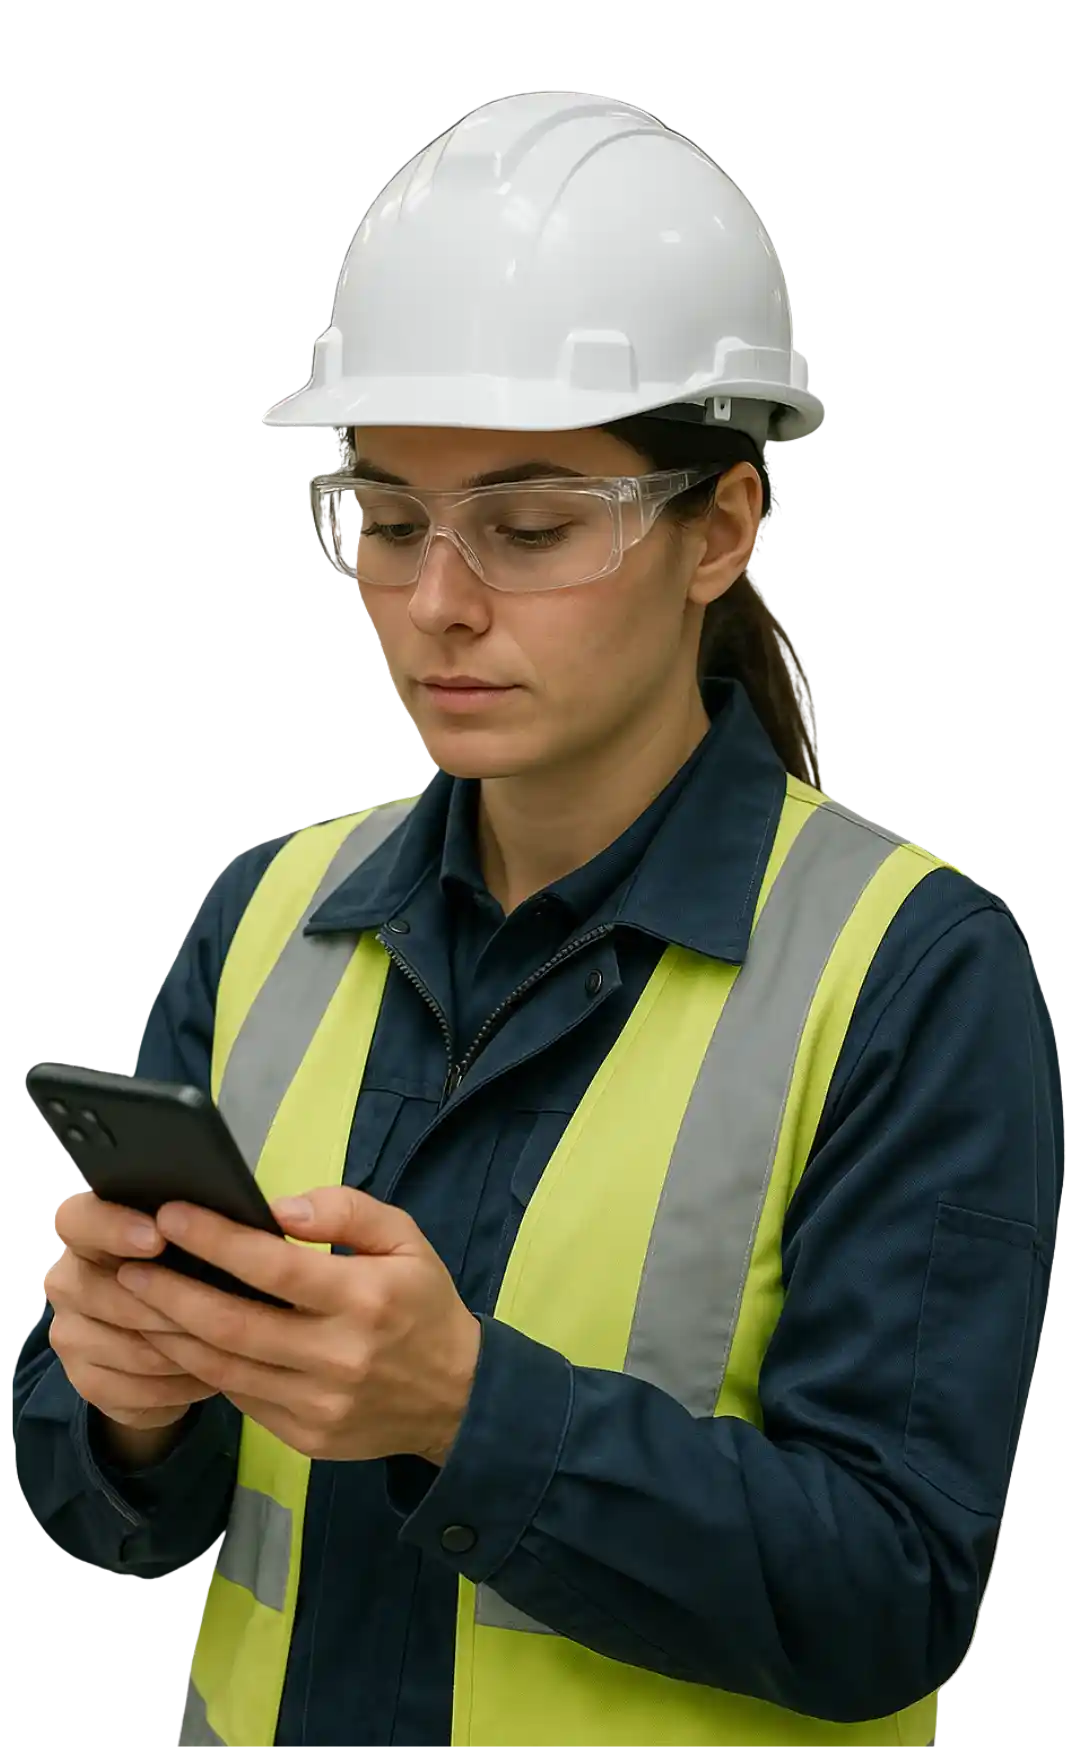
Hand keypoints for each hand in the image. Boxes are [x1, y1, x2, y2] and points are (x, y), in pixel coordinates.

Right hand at [43, 1191, 219, 1430]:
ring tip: (229, 1347)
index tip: (158, 1239)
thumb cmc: (187, 1272)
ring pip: (127, 1346)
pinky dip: (178, 1384)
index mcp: (87, 1230)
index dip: (112, 1228)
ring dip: (182, 1349)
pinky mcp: (83, 1380)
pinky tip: (209, 1376)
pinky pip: (134, 1388)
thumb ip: (192, 1230)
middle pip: (99, 1290)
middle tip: (214, 1308)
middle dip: (163, 1303)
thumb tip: (232, 1225)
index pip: (76, 1218)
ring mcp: (69, 1333)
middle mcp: (67, 1279)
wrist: (165, 1345)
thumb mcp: (190, 1244)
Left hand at [118, 1188, 481, 1464]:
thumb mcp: (406, 1240)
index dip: (216, 1241)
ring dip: (171, 1334)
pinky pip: (239, 1398)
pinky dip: (201, 1368)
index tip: (170, 1215)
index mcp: (365, 1299)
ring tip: (135, 1302)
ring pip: (225, 1367)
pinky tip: (177, 1341)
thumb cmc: (422, 1306)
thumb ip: (348, 1211)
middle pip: (233, 1324)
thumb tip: (280, 1210)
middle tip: (127, 1266)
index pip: (273, 1268)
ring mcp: (318, 1404)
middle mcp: (338, 1356)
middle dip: (170, 1293)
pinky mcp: (304, 1436)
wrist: (456, 1397)